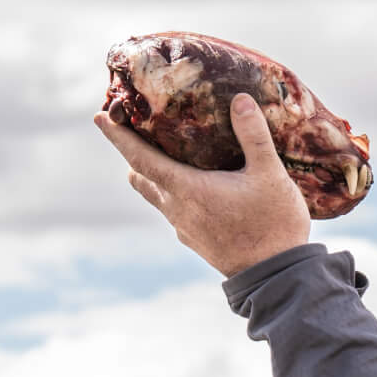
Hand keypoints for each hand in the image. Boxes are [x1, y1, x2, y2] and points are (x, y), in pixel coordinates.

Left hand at [93, 94, 310, 278]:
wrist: (277, 277)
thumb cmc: (273, 225)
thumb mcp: (270, 175)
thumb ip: (253, 136)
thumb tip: (241, 99)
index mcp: (187, 189)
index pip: (140, 158)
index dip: (118, 137)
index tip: (99, 117)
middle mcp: (177, 209)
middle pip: (141, 176)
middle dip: (131, 153)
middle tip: (130, 129)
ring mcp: (184, 228)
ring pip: (156, 195)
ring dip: (152, 174)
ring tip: (161, 155)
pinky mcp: (196, 241)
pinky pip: (173, 211)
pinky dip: (171, 193)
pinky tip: (192, 187)